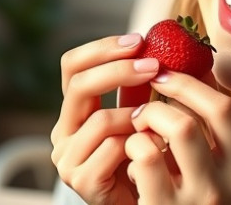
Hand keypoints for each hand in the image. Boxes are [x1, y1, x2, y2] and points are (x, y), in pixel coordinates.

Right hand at [50, 33, 159, 203]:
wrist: (148, 200)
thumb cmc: (148, 156)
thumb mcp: (142, 113)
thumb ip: (142, 85)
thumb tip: (167, 44)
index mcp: (74, 109)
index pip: (71, 65)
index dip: (103, 48)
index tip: (138, 41)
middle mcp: (64, 131)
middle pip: (79, 84)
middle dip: (119, 70)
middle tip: (154, 66)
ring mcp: (67, 157)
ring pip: (100, 119)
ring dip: (136, 117)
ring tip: (159, 124)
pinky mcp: (81, 180)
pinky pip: (112, 148)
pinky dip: (138, 144)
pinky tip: (156, 149)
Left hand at [125, 71, 230, 204]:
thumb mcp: (227, 173)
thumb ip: (218, 131)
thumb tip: (199, 64)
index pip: (223, 109)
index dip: (190, 84)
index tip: (165, 75)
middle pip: (194, 116)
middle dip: (163, 100)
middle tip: (145, 105)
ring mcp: (201, 200)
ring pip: (173, 129)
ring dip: (147, 121)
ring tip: (137, 129)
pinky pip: (145, 158)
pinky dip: (134, 149)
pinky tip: (133, 159)